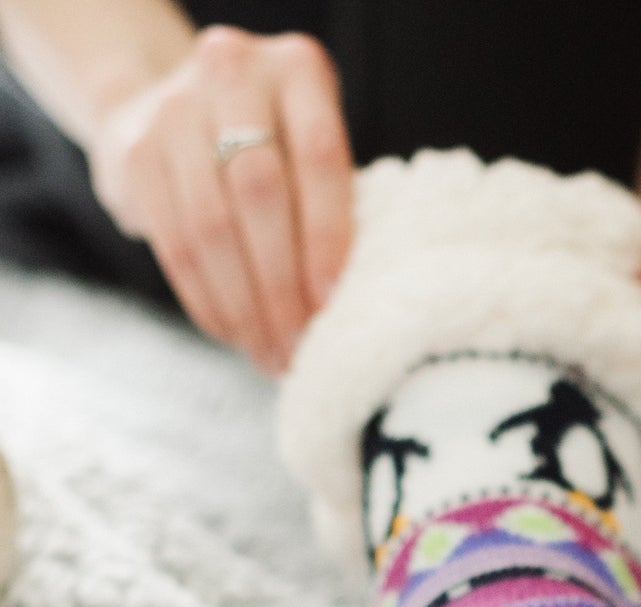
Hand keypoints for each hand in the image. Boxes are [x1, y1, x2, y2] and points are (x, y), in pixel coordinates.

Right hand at [88, 25, 352, 374]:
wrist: (171, 102)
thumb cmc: (277, 146)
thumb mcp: (312, 148)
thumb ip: (336, 204)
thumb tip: (359, 308)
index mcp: (298, 70)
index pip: (319, 159)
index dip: (327, 238)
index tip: (332, 305)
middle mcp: (232, 73)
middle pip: (259, 194)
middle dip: (283, 285)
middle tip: (301, 347)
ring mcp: (174, 108)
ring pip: (211, 226)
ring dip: (244, 306)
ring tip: (272, 355)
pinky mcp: (135, 151)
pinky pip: (173, 242)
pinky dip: (207, 299)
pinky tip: (234, 335)